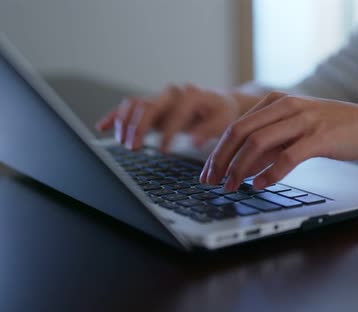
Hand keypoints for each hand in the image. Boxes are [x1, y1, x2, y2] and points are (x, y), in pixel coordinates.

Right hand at [96, 84, 241, 151]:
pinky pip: (128, 107)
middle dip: (139, 126)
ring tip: (123, 143)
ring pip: (135, 105)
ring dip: (125, 123)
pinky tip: (102, 127)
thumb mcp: (224, 120)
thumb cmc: (222, 112)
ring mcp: (159, 98)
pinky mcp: (151, 105)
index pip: (176, 112)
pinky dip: (114, 116)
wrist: (218, 101)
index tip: (163, 151)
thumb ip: (210, 130)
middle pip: (149, 105)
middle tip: (133, 147)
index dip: (168, 132)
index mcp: (191, 94)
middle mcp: (172, 92)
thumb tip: (196, 142)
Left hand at [200, 92, 357, 190]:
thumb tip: (243, 169)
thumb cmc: (332, 128)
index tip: (208, 172)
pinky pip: (287, 156)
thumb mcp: (295, 129)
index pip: (236, 126)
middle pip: (241, 132)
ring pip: (259, 143)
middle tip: (212, 182)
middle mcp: (286, 106)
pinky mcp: (319, 137)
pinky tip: (261, 185)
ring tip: (232, 187)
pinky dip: (270, 173)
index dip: (218, 151)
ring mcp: (303, 120)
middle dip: (221, 160)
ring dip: (240, 168)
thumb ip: (270, 145)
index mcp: (276, 101)